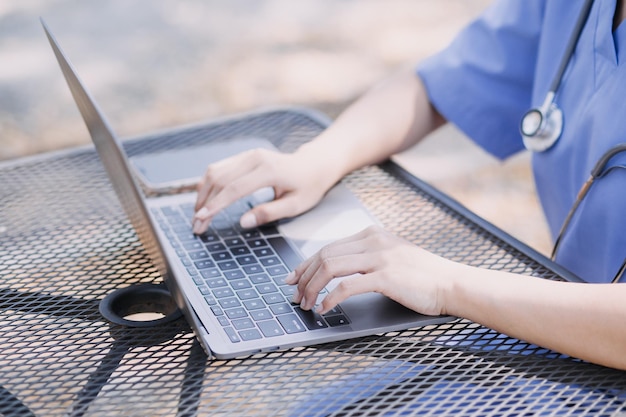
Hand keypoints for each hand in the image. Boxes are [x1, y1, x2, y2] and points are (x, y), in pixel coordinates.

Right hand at [193, 148, 337, 233]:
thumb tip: (244, 222)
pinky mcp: (244, 156)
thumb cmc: (308, 187)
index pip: (234, 189)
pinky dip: (208, 185)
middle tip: (196, 226)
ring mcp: (248, 155)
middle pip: (220, 180)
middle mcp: (255, 158)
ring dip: (202, 194)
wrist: (314, 165)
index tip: (201, 219)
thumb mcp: (295, 205)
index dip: (215, 205)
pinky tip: (205, 200)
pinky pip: (219, 168)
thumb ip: (269, 213)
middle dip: (204, 203)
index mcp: (269, 170)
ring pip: (215, 171)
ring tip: (198, 216)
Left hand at [285, 225, 452, 315]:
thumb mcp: (391, 256)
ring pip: (330, 267)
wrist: (451, 283)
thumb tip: (334, 270)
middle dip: (304, 277)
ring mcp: (379, 257)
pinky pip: (347, 286)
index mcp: (371, 234)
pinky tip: (325, 308)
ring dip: (312, 288)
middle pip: (324, 255)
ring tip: (306, 304)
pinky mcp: (386, 276)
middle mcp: (372, 241)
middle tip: (295, 295)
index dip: (305, 263)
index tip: (293, 277)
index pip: (328, 247)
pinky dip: (330, 298)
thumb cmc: (422, 275)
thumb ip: (365, 257)